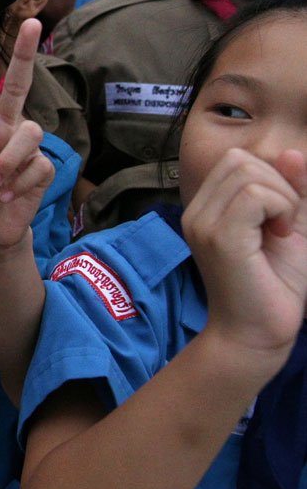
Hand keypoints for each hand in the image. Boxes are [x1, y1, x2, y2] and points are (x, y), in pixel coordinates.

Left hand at [0, 19, 54, 255]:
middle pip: (16, 85)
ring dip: (10, 160)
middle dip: (23, 54)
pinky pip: (37, 164)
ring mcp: (23, 146)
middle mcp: (1, 129)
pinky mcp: (42, 166)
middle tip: (30, 21)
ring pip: (30, 131)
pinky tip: (9, 195)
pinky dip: (19, 183)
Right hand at [188, 148, 306, 367]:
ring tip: (279, 232)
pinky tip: (278, 237)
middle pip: (240, 159)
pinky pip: (255, 196)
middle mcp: (196, 212)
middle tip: (282, 225)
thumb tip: (291, 153)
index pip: (236, 159)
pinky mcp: (219, 237)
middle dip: (278, 184)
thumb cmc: (274, 287)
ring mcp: (202, 223)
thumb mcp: (289, 227)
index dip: (271, 177)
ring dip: (282, 198)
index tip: (279, 219)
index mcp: (206, 209)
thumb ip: (291, 191)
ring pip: (249, 173)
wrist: (257, 335)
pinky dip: (279, 209)